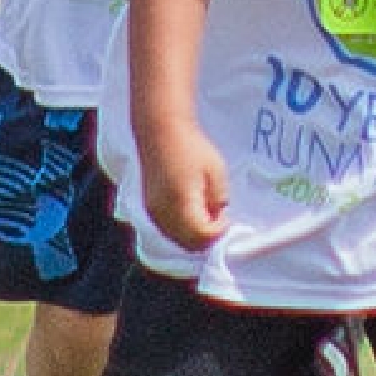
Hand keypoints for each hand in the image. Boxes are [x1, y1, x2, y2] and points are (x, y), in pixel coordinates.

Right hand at [138, 123, 230, 256]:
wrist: (161, 130)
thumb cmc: (192, 147)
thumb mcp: (216, 172)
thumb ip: (219, 199)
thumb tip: (217, 216)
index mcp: (182, 203)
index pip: (203, 235)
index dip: (219, 230)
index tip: (226, 215)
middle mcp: (163, 212)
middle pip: (189, 244)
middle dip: (207, 237)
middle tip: (217, 217)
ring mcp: (153, 211)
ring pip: (177, 240)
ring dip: (194, 235)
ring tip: (204, 211)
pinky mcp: (149, 207)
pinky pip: (168, 230)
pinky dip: (182, 229)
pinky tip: (190, 210)